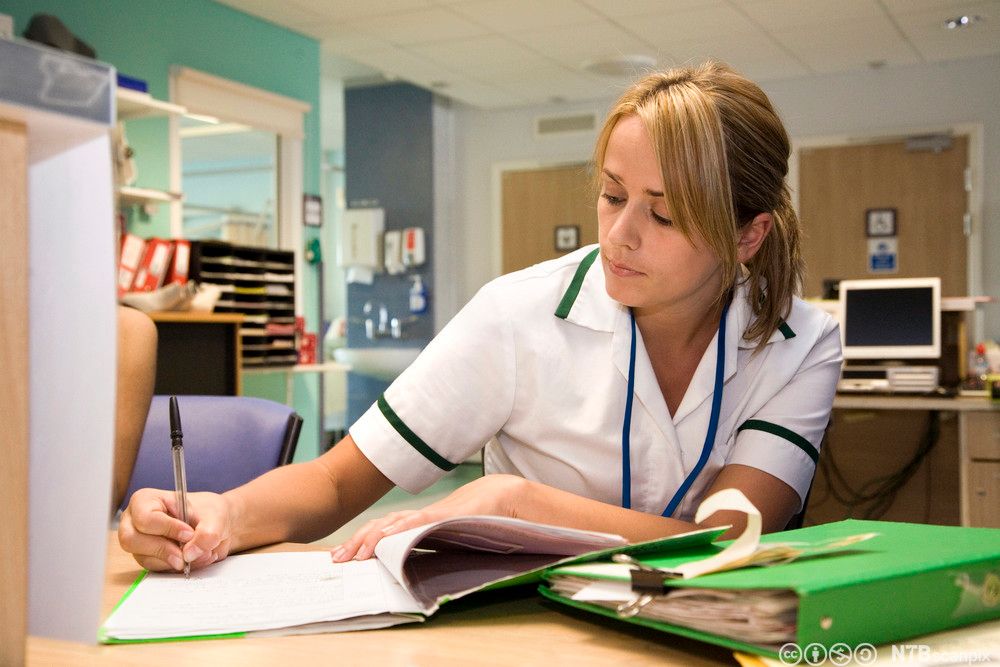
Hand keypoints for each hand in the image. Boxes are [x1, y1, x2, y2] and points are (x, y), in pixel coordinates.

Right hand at [118, 488, 234, 571]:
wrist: (214, 526)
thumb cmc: (208, 513)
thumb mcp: (216, 518)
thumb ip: (207, 534)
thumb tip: (189, 554)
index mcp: (146, 500)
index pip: (145, 518)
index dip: (167, 528)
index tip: (189, 533)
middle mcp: (134, 521)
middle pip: (132, 540)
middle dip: (163, 549)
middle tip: (187, 554)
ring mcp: (138, 542)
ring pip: (144, 558)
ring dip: (173, 560)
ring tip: (199, 554)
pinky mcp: (147, 558)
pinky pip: (154, 569)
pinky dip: (175, 567)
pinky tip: (193, 559)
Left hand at [331, 474, 525, 561]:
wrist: (501, 497)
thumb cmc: (475, 519)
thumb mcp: (447, 538)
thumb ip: (429, 548)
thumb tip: (412, 571)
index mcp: (417, 525)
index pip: (382, 533)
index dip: (360, 543)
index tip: (343, 558)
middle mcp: (418, 519)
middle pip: (379, 528)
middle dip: (356, 543)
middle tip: (337, 559)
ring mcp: (430, 516)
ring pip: (393, 524)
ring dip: (371, 538)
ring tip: (355, 553)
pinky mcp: (445, 515)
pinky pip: (418, 522)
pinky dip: (401, 528)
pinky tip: (386, 535)